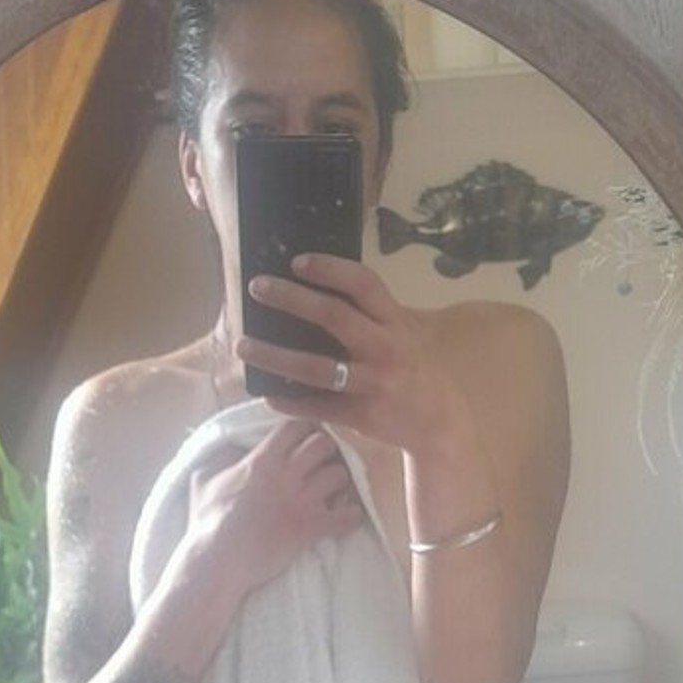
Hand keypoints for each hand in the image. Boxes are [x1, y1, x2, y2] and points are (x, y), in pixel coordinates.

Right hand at [186, 417, 363, 595]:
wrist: (218, 561)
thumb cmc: (206, 522)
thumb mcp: (204, 480)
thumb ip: (221, 458)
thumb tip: (232, 448)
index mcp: (263, 459)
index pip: (296, 425)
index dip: (304, 428)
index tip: (304, 437)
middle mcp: (287, 475)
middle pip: (324, 444)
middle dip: (326, 451)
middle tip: (321, 462)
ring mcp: (303, 501)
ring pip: (340, 475)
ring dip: (339, 481)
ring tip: (332, 489)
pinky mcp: (312, 529)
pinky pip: (348, 515)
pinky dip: (351, 515)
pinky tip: (345, 516)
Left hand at [235, 253, 475, 457]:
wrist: (439, 420)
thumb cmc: (414, 367)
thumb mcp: (404, 330)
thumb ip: (372, 310)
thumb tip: (324, 285)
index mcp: (394, 321)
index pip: (363, 284)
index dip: (330, 269)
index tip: (296, 261)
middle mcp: (384, 349)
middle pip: (333, 317)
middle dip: (291, 299)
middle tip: (257, 288)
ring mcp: (372, 384)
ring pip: (316, 368)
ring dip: (275, 356)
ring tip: (244, 345)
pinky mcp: (362, 415)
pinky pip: (320, 408)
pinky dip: (291, 403)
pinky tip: (268, 396)